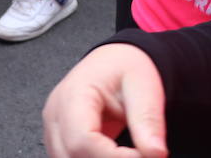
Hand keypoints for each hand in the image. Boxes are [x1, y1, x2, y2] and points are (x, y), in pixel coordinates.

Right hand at [44, 44, 166, 157]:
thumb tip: (156, 154)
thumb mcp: (145, 87)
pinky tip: (117, 154)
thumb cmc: (125, 67)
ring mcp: (54, 132)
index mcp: (73, 95)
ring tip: (131, 152)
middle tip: (142, 154)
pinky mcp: (61, 143)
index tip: (144, 155)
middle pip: (73, 156)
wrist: (116, 61)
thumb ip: (148, 121)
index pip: (82, 141)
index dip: (114, 157)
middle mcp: (56, 116)